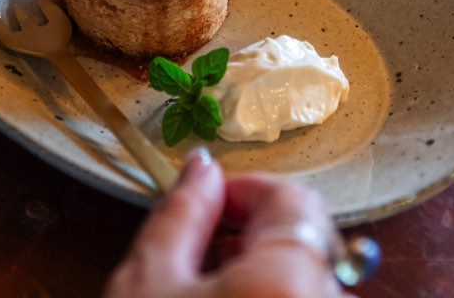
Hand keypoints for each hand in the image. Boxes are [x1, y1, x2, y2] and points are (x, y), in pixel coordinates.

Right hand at [106, 149, 351, 297]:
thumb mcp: (148, 282)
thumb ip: (181, 214)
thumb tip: (202, 168)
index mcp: (291, 277)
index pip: (291, 197)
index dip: (242, 191)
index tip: (205, 204)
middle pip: (302, 240)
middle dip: (249, 237)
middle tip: (194, 260)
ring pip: (306, 278)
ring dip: (260, 274)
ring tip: (204, 295)